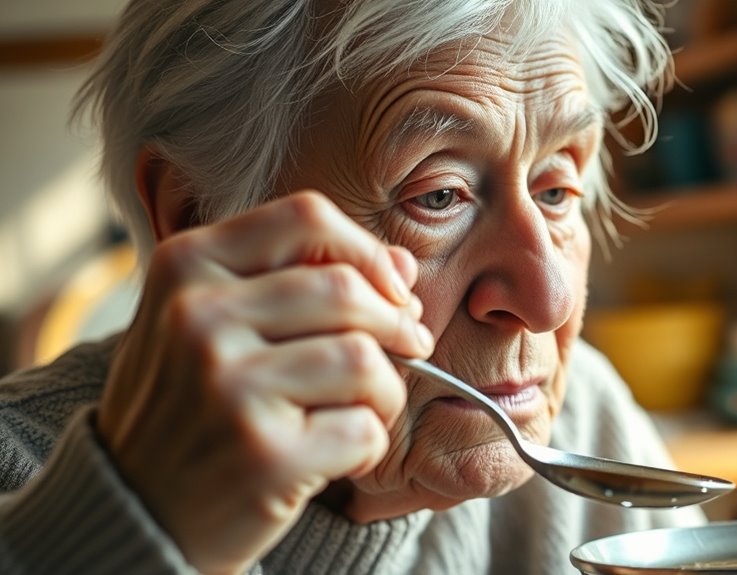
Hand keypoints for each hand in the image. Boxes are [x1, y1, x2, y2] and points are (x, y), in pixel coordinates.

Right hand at [97, 191, 432, 573]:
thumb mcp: (214, 324)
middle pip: (347, 289)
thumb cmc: (188, 406)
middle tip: (408, 349)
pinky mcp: (264, 456)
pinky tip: (337, 459)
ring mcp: (229, 387)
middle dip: (396, 323)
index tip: (394, 290)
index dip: (368, 251)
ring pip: (365, 359)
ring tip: (361, 412)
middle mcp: (199, 318)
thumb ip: (300, 281)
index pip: (307, 218)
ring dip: (385, 392)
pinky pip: (364, 429)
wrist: (132, 512)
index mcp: (186, 267)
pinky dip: (369, 447)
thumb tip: (402, 266)